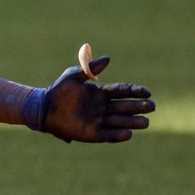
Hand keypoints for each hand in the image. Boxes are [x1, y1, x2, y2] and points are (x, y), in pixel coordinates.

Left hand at [38, 54, 154, 142]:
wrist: (43, 108)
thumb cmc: (58, 90)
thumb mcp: (73, 76)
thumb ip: (89, 68)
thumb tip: (108, 58)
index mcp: (101, 93)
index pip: (123, 91)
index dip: (136, 91)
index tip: (147, 92)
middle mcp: (103, 107)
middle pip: (126, 107)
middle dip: (139, 107)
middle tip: (152, 106)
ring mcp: (99, 120)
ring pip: (121, 122)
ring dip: (133, 122)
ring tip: (146, 122)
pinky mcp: (92, 133)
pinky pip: (109, 135)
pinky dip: (118, 135)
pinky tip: (129, 134)